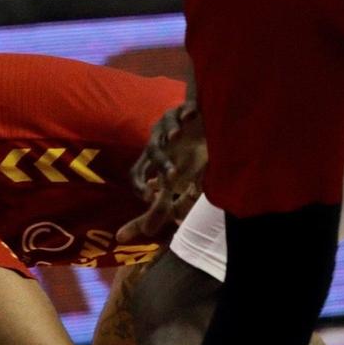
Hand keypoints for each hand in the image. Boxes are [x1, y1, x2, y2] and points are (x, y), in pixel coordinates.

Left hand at [118, 100, 206, 242]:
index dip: (140, 184)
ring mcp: (174, 124)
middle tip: (173, 175)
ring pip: (165, 127)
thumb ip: (158, 211)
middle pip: (154, 151)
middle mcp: (160, 142)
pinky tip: (191, 116)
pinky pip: (183, 108)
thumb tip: (132, 236)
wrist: (211, 128)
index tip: (150, 196)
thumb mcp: (176, 187)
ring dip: (169, 131)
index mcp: (153, 162)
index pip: (137, 173)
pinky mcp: (189, 110)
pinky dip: (186, 112)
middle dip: (162, 162)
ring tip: (176, 135)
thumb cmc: (191, 158)